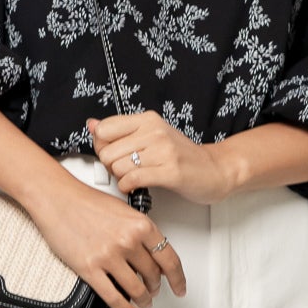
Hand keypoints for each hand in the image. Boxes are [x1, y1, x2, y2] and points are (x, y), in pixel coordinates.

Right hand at [27, 171, 186, 307]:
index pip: (169, 259)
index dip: (178, 278)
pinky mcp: (90, 269)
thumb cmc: (85, 201)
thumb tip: (151, 252)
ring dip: (144, 300)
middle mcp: (128, 241)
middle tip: (156, 291)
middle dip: (157, 287)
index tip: (180, 287)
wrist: (57, 198)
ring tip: (144, 302)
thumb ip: (140, 231)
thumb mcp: (124, 210)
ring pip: (137, 289)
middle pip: (154, 276)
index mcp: (141, 225)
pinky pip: (114, 297)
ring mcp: (110, 256)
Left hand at [86, 112, 231, 204]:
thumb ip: (120, 131)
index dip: (103, 146)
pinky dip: (128, 187)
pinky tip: (136, 186)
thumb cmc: (181, 155)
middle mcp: (155, 132)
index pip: (104, 129)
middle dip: (111, 166)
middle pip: (107, 152)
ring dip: (121, 178)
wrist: (215, 170)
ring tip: (133, 178)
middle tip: (125, 170)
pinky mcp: (170, 172)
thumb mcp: (150, 136)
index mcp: (148, 119)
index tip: (114, 154)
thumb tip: (92, 124)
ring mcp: (163, 151)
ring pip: (118, 167)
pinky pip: (132, 180)